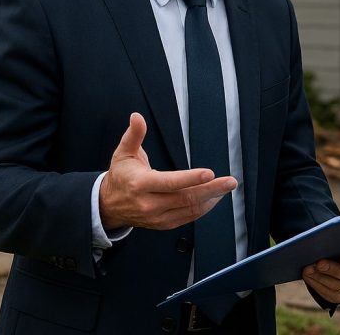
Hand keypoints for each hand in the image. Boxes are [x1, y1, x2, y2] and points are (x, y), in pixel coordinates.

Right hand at [99, 113, 237, 230]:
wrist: (109, 205)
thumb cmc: (121, 176)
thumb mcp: (123, 153)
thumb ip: (134, 135)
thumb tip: (137, 117)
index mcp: (140, 184)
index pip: (169, 182)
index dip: (191, 178)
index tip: (209, 173)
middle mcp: (149, 203)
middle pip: (185, 198)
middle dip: (211, 189)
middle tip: (230, 182)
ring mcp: (157, 216)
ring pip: (189, 209)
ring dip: (211, 199)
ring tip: (226, 187)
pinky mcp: (163, 224)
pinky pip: (187, 217)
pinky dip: (203, 208)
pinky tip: (214, 198)